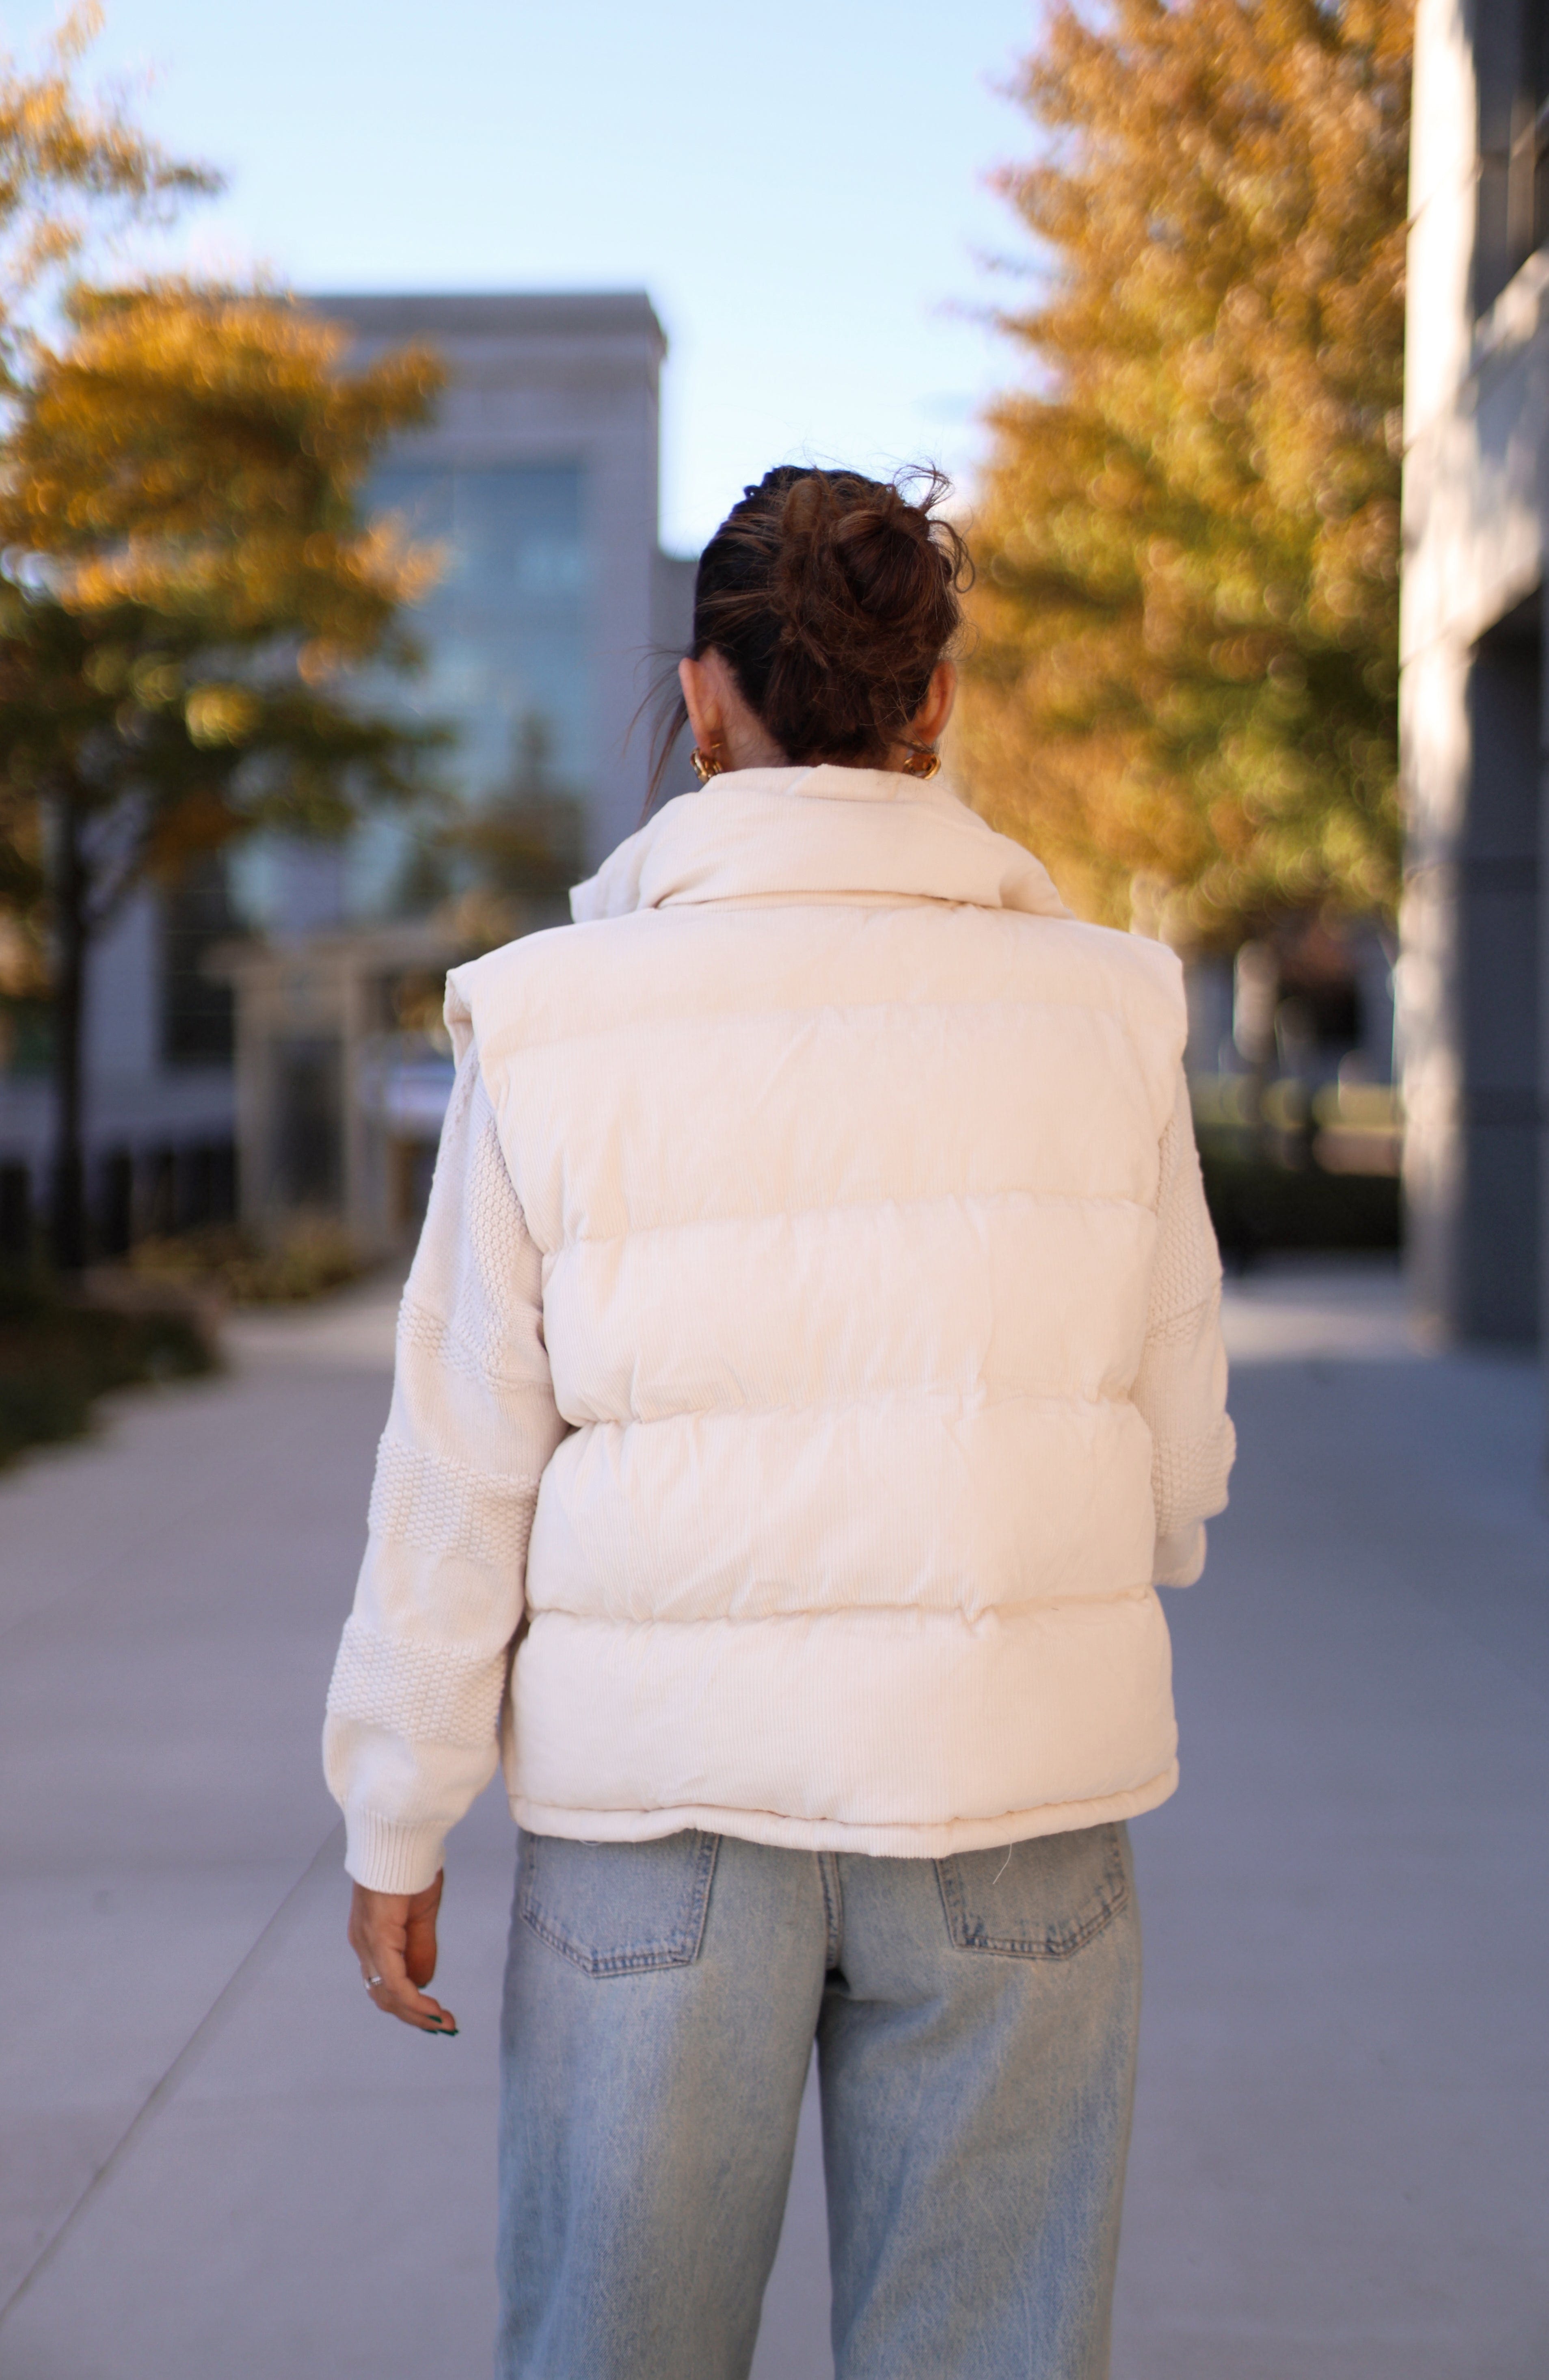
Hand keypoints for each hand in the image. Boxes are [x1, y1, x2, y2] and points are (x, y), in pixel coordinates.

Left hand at [347, 1871, 457, 2033]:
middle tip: (444, 2026)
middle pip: (384, 1995)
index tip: (436, 2016)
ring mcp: (367, 1942)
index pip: (385, 1982)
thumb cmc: (410, 1867)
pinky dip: (415, 2001)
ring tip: (443, 2023)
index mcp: (371, 1937)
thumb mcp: (421, 1914)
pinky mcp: (378, 1937)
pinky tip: (433, 2011)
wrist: (400, 1836)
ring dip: (416, 2014)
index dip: (410, 2004)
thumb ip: (420, 1948)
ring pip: (388, 1994)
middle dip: (415, 2016)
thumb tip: (423, 1983)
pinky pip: (395, 1981)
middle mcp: (363, 1945)